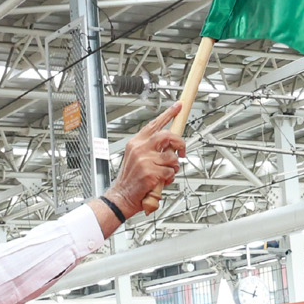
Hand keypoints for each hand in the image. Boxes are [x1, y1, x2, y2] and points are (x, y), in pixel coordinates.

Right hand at [103, 103, 185, 223]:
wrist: (122, 196)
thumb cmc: (131, 180)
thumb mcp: (137, 158)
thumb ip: (151, 149)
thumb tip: (170, 145)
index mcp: (136, 142)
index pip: (154, 124)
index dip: (169, 114)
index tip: (178, 107)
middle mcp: (140, 148)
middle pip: (167, 136)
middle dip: (179, 143)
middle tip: (181, 151)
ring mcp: (145, 160)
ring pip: (172, 157)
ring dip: (173, 167)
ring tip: (165, 173)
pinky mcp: (150, 172)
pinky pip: (170, 172)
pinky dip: (169, 178)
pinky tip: (160, 181)